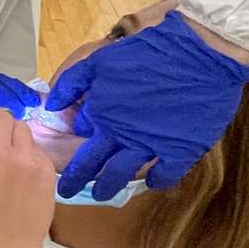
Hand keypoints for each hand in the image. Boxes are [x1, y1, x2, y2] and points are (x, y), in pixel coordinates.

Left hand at [45, 9, 248, 198]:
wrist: (197, 52)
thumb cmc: (148, 53)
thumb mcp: (100, 61)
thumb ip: (73, 83)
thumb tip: (51, 105)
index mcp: (102, 115)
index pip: (78, 144)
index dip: (70, 154)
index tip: (62, 165)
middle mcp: (122, 136)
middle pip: (94, 166)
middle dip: (77, 180)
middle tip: (66, 192)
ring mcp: (151, 145)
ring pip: (123, 174)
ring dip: (109, 185)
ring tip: (101, 194)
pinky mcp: (180, 150)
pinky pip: (164, 175)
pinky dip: (156, 180)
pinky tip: (152, 181)